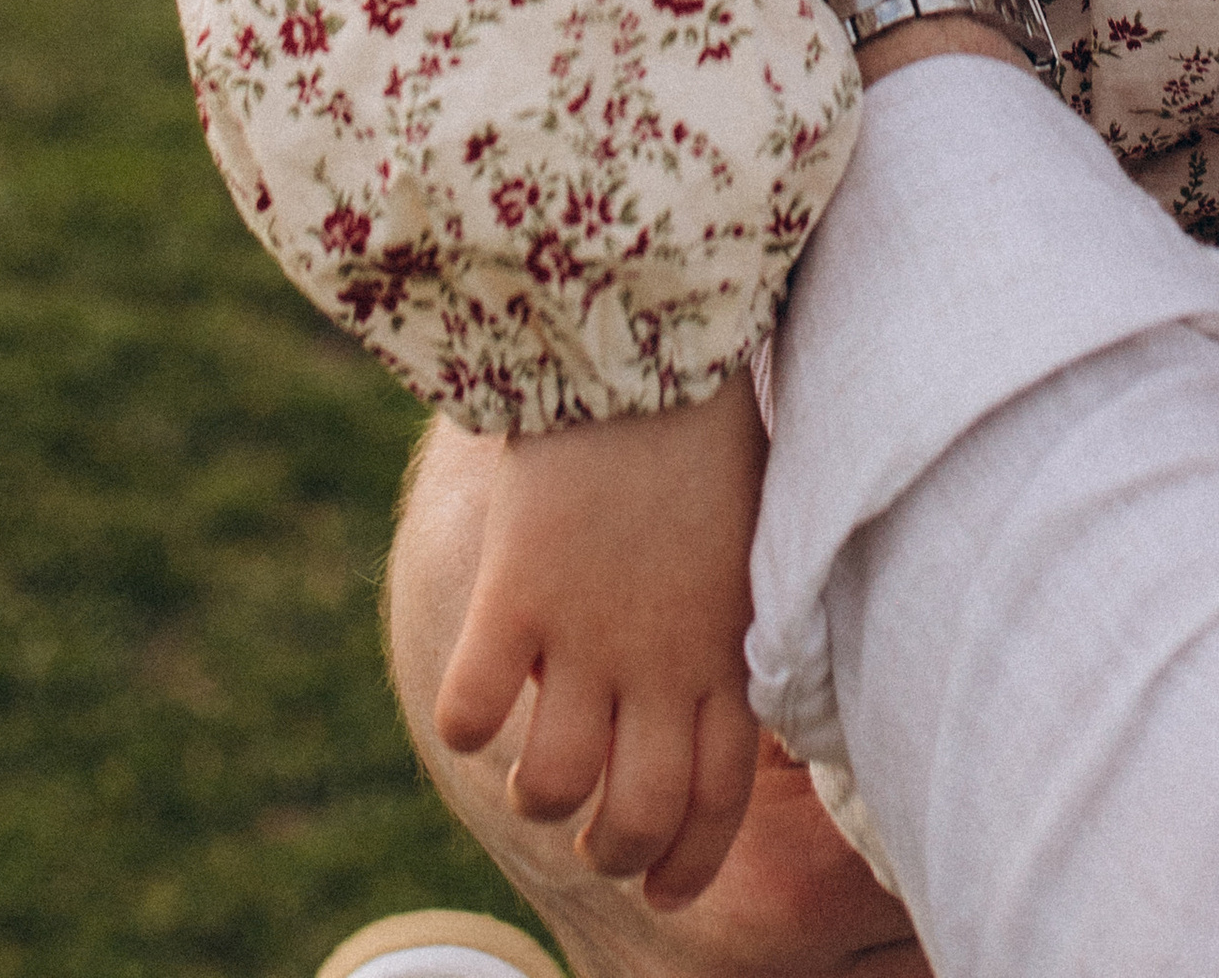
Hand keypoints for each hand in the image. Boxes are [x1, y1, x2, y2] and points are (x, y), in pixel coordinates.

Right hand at [393, 417, 928, 975]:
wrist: (650, 333)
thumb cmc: (707, 420)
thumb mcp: (752, 532)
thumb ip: (734, 614)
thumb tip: (726, 677)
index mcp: (728, 644)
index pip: (717, 798)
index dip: (687, 859)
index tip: (664, 885)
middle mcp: (662, 658)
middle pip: (635, 817)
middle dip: (611, 850)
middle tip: (590, 835)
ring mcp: (588, 631)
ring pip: (553, 784)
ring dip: (538, 793)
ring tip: (534, 769)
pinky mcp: (518, 592)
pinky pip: (475, 709)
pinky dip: (467, 721)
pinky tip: (477, 695)